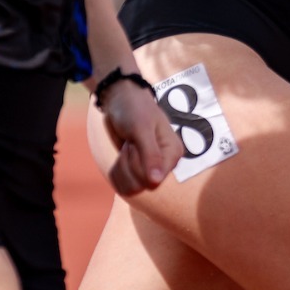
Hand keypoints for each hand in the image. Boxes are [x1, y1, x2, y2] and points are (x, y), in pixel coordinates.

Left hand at [99, 78, 183, 194]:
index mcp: (173, 154)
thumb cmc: (134, 109)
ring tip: (128, 147)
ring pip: (130, 188)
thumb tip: (156, 181)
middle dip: (128, 164)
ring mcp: (151, 170)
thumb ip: (150, 155)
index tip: (136, 143)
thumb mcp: (141, 129)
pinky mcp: (137, 172)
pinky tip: (122, 154)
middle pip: (140, 185)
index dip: (137, 164)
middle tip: (131, 142)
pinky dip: (116, 171)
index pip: (152, 180)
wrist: (121, 101)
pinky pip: (122, 186)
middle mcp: (165, 165)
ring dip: (121, 167)